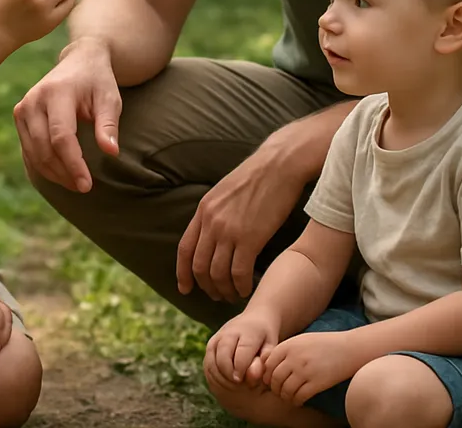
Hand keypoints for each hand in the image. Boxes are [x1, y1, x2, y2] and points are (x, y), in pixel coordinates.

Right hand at [14, 37, 120, 191]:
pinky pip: (27, 149)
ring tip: (75, 183)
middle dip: (63, 172)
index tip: (87, 184)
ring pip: (32, 152)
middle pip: (43, 147)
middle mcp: (34, 100)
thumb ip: (108, 124)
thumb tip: (111, 152)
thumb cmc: (97, 81)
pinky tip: (60, 175)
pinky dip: (42, 166)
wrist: (80, 60)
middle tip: (84, 187)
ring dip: (53, 173)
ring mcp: (23, 108)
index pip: (61, 136)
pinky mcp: (20, 116)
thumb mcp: (110, 98)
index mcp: (56, 92)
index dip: (73, 164)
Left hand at [177, 138, 304, 302]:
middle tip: (217, 296)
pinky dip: (241, 287)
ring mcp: (229, 231)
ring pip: (218, 274)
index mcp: (204, 209)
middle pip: (199, 266)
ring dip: (224, 290)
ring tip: (233, 295)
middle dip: (207, 287)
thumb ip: (214, 212)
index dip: (183, 272)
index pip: (185, 248)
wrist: (278, 165)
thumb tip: (210, 234)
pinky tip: (247, 289)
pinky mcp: (250, 238)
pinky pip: (238, 273)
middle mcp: (212, 222)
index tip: (185, 289)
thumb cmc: (257, 177)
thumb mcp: (224, 191)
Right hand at [204, 309, 279, 387]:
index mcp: (248, 332)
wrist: (254, 319)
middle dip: (230, 376)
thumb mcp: (270, 347)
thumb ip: (263, 362)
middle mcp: (229, 332)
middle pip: (223, 357)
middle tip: (239, 385)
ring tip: (233, 386)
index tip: (248, 384)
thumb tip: (252, 377)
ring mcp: (218, 337)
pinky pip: (207, 363)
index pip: (241, 354)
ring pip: (212, 361)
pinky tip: (224, 382)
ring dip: (221, 378)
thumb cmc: (265, 338)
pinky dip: (214, 376)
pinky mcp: (211, 343)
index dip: (243, 371)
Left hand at [262, 332, 357, 404]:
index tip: (270, 380)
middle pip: (275, 378)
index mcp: (289, 345)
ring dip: (285, 396)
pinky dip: (296, 401)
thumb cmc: (325, 343)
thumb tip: (270, 362)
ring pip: (285, 390)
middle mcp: (294, 357)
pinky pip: (299, 396)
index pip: (268, 363)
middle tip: (279, 391)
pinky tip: (299, 400)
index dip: (267, 374)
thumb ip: (286, 349)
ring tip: (289, 397)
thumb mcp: (302, 340)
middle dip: (275, 388)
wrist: (348, 348)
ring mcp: (305, 370)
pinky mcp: (317, 382)